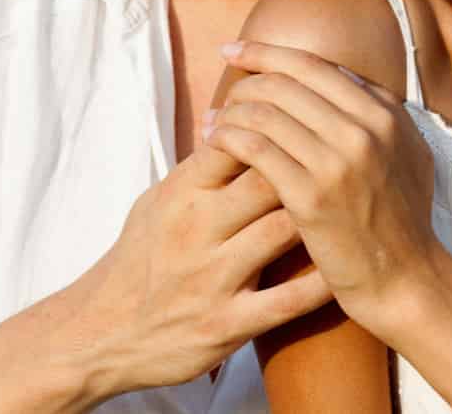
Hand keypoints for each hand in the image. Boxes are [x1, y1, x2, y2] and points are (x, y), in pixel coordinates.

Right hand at [65, 142, 332, 396]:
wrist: (102, 332)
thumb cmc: (141, 257)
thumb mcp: (160, 200)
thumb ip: (203, 166)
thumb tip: (245, 119)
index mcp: (181, 192)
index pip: (235, 140)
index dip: (276, 126)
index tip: (308, 124)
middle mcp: (196, 230)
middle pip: (268, 179)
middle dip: (307, 167)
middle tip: (341, 162)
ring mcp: (212, 278)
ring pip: (282, 232)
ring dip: (320, 217)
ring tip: (349, 206)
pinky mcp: (227, 324)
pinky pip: (287, 302)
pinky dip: (322, 284)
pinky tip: (347, 266)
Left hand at [206, 41, 444, 345]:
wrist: (407, 281)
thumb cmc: (404, 220)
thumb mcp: (409, 153)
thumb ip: (380, 112)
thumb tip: (345, 76)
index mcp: (384, 114)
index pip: (312, 64)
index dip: (266, 51)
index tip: (235, 49)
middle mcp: (362, 131)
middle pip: (283, 83)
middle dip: (243, 81)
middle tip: (221, 93)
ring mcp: (337, 163)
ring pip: (264, 112)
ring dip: (230, 112)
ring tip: (212, 123)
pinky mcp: (310, 197)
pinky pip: (255, 149)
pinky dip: (228, 139)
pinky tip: (215, 144)